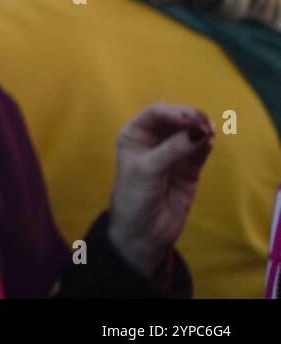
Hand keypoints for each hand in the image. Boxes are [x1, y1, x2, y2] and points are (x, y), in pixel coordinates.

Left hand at [107, 102, 213, 278]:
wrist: (143, 233)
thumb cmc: (134, 197)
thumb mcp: (147, 170)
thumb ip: (172, 150)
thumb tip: (199, 130)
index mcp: (134, 134)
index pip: (156, 112)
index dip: (174, 111)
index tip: (191, 118)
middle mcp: (152, 140)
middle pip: (176, 119)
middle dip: (191, 118)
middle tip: (206, 124)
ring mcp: (172, 153)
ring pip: (190, 133)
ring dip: (201, 129)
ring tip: (210, 133)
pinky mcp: (189, 168)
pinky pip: (200, 150)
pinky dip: (206, 144)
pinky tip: (210, 142)